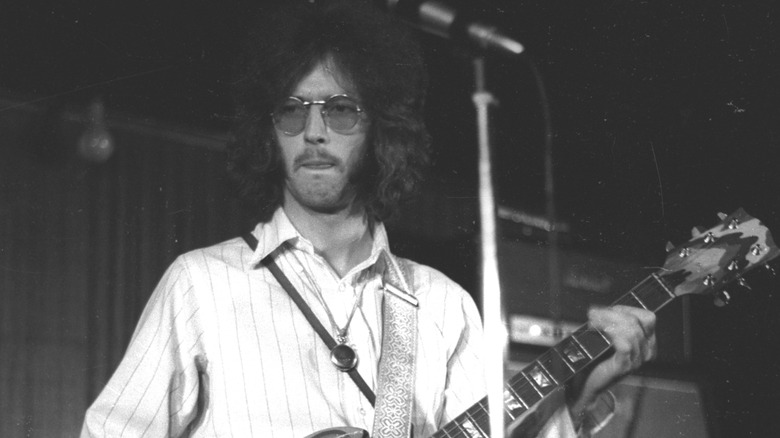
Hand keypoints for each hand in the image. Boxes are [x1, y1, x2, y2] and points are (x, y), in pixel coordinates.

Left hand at [568, 305, 656, 420]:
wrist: (585, 383)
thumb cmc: (595, 358)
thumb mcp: (606, 337)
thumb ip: (612, 324)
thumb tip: (602, 309)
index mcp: (646, 342)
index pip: (648, 318)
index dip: (628, 309)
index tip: (606, 310)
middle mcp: (646, 351)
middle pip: (637, 322)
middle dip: (613, 313)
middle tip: (593, 314)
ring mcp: (637, 360)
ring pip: (631, 331)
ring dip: (608, 321)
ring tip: (591, 321)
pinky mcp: (625, 367)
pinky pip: (625, 345)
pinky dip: (611, 332)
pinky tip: (598, 329)